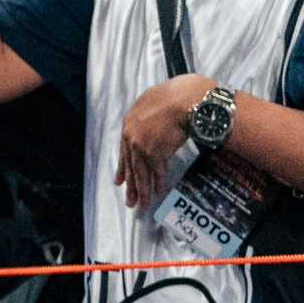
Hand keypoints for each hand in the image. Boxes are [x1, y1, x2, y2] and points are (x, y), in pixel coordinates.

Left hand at [114, 74, 215, 208]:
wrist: (183, 100)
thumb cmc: (171, 98)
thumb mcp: (149, 104)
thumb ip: (145, 117)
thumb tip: (149, 125)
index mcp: (128, 124)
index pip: (124, 152)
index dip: (123, 168)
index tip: (120, 181)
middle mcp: (131, 137)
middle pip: (130, 166)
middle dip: (131, 186)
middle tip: (130, 201)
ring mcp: (142, 147)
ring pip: (141, 173)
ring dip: (142, 191)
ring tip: (142, 205)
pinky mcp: (155, 154)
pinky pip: (157, 173)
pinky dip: (158, 184)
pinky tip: (158, 193)